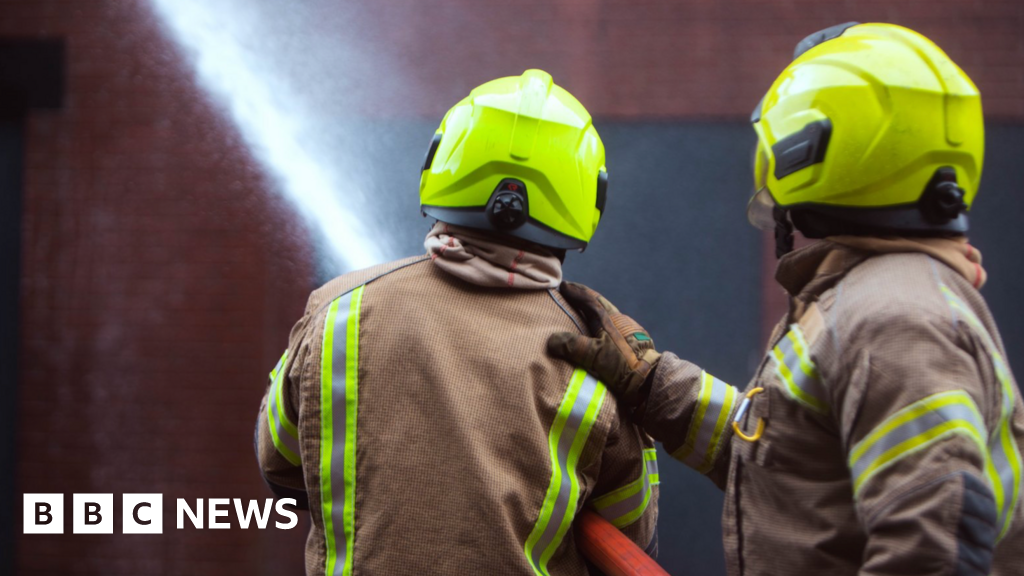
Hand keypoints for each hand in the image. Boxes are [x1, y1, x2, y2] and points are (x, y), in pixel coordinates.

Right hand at [547, 282, 660, 405]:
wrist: (650, 380)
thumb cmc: (623, 364)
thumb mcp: (595, 354)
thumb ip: (573, 346)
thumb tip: (552, 340)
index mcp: (610, 319)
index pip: (591, 299)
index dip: (576, 292)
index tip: (564, 285)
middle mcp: (620, 321)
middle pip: (600, 305)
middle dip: (585, 299)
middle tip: (572, 295)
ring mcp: (628, 332)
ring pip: (607, 318)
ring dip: (594, 314)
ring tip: (582, 316)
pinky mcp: (633, 344)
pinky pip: (613, 331)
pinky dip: (601, 329)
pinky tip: (598, 337)